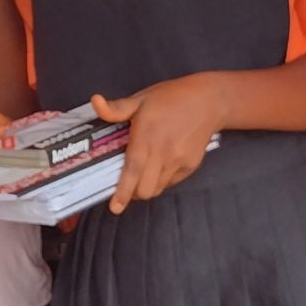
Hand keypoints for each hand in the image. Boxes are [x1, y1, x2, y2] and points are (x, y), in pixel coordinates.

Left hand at [93, 79, 226, 211]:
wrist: (209, 101)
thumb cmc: (171, 98)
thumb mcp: (141, 99)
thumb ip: (116, 108)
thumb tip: (96, 102)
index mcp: (147, 137)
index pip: (132, 171)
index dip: (123, 192)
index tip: (115, 207)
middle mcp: (163, 153)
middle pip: (145, 189)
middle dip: (133, 193)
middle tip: (127, 185)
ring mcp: (179, 161)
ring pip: (158, 188)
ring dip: (147, 187)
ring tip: (143, 173)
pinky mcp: (190, 166)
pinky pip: (171, 182)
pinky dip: (162, 180)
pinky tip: (160, 164)